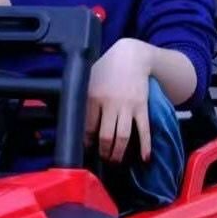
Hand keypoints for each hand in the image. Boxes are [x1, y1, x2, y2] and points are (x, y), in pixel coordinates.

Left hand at [85, 39, 152, 162]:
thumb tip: (70, 114)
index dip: (87, 143)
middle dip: (104, 152)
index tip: (88, 150)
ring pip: (123, 136)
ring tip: (117, 161)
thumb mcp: (89, 79)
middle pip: (106, 136)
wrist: (131, 56)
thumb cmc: (106, 69)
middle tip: (104, 160)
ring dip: (119, 153)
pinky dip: (145, 145)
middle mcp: (110, 103)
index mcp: (93, 97)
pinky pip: (144, 128)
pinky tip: (145, 158)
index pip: (88, 127)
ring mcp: (127, 106)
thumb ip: (82, 97)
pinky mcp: (142, 106)